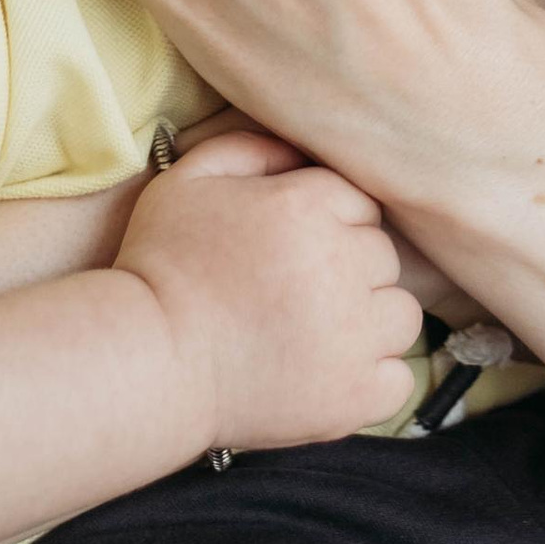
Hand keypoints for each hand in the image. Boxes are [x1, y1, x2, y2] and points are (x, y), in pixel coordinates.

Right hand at [117, 126, 423, 454]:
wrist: (144, 362)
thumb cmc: (159, 267)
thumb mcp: (190, 180)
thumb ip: (252, 148)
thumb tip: (302, 151)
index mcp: (307, 206)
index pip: (360, 203)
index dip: (328, 226)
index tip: (293, 252)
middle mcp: (342, 266)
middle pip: (383, 257)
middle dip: (349, 271)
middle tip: (297, 294)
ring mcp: (354, 336)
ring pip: (400, 315)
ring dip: (368, 322)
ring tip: (317, 334)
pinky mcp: (354, 396)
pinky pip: (398, 379)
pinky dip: (371, 379)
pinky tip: (328, 374)